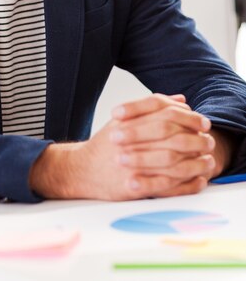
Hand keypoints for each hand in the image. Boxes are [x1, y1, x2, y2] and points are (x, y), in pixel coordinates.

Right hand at [29, 93, 214, 200]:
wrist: (81, 170)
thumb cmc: (105, 144)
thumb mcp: (124, 120)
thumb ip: (152, 109)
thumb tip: (180, 100)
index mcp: (127, 122)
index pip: (163, 113)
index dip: (186, 116)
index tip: (202, 121)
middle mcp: (128, 141)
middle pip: (170, 135)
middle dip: (193, 137)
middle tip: (207, 140)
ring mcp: (130, 164)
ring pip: (171, 160)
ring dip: (193, 161)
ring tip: (206, 160)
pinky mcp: (133, 187)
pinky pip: (166, 186)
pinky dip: (186, 184)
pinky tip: (196, 180)